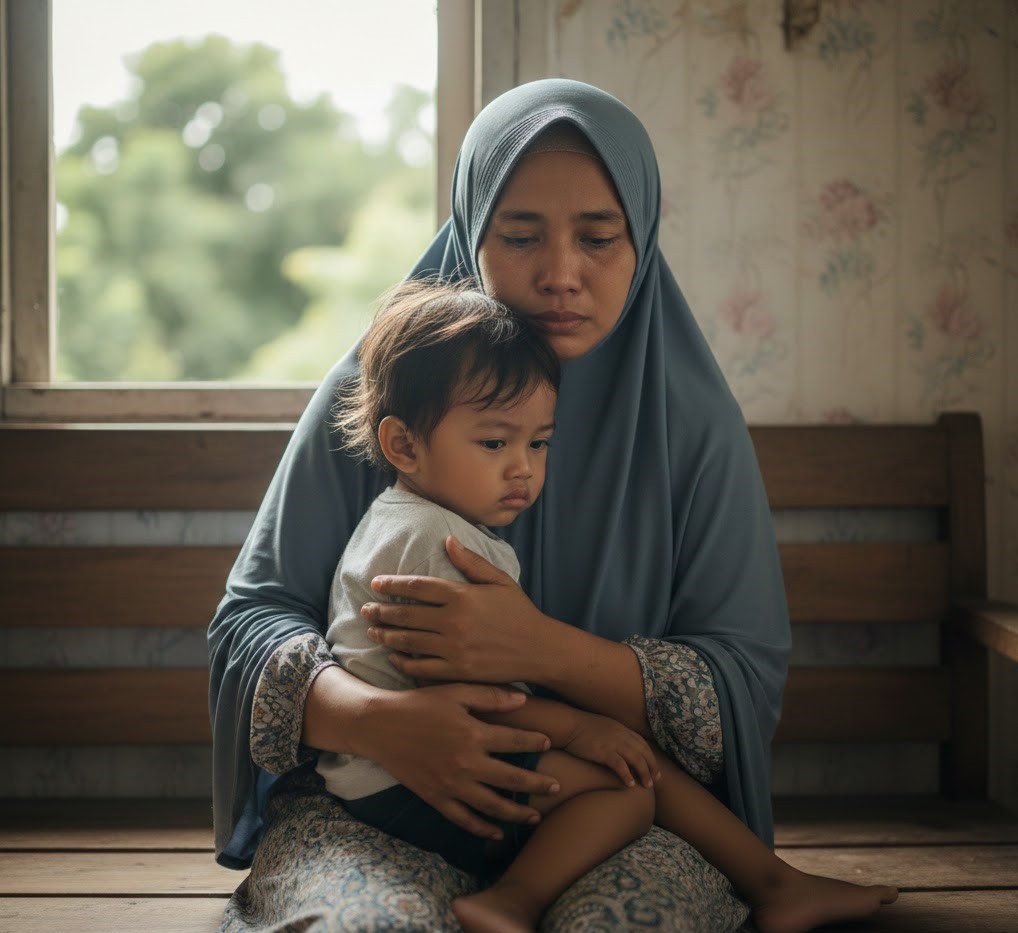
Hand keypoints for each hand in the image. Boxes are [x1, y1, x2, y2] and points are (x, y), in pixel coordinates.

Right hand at [352, 680, 558, 838]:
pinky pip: (464, 820)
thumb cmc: (419, 703)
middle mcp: (466, 763)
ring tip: (535, 816)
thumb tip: (524, 700)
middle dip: (537, 785)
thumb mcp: (455, 691)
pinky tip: (497, 833)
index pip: (515, 740)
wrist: (380, 725)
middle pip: (512, 779)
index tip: (549, 743)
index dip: (535, 741)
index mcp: (473, 733)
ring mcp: (451, 785)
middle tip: (556, 787)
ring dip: (517, 813)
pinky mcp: (436, 798)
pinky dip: (483, 829)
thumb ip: (490, 696)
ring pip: (493, 806)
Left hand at [361, 536, 548, 684]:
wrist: (540, 650)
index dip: (392, 584)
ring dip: (386, 635)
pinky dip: (403, 661)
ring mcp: (454, 648)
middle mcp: (454, 621)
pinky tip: (394, 656)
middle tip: (366, 608)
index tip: (376, 582)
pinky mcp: (457, 671)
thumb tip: (447, 540)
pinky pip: (421, 666)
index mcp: (462, 596)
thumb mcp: (499, 581)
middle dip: (381, 610)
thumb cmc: (520, 613)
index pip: (417, 587)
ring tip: (373, 630)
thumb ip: (471, 562)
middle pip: (406, 614)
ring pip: (408, 641)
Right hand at [562, 711, 660, 788]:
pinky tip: (630, 785)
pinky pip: (620, 765)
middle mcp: (621, 735)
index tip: (654, 769)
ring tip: (647, 786)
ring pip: (636, 759)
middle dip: (652, 767)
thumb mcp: (602, 727)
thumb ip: (613, 735)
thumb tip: (618, 747)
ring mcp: (613, 743)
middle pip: (643, 752)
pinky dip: (627, 775)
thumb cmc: (581, 728)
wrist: (568, 724)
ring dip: (644, 773)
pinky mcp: (603, 752)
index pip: (642, 744)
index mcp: (621, 729)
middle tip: (656, 781)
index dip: (650, 757)